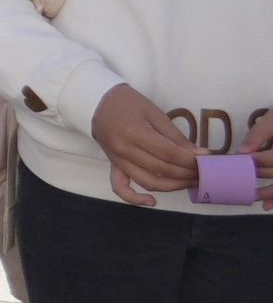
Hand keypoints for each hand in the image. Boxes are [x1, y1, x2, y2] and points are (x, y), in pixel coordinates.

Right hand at [94, 83, 204, 204]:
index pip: (169, 154)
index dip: (190, 159)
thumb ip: (175, 136)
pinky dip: (135, 198)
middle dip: (187, 173)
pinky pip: (120, 187)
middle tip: (204, 171)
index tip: (206, 159)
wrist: (97, 101)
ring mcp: (116, 160)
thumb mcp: (155, 113)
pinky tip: (152, 201)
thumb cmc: (128, 102)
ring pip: (149, 182)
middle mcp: (123, 149)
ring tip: (190, 182)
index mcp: (134, 132)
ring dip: (173, 186)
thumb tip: (199, 155)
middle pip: (162, 169)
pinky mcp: (113, 165)